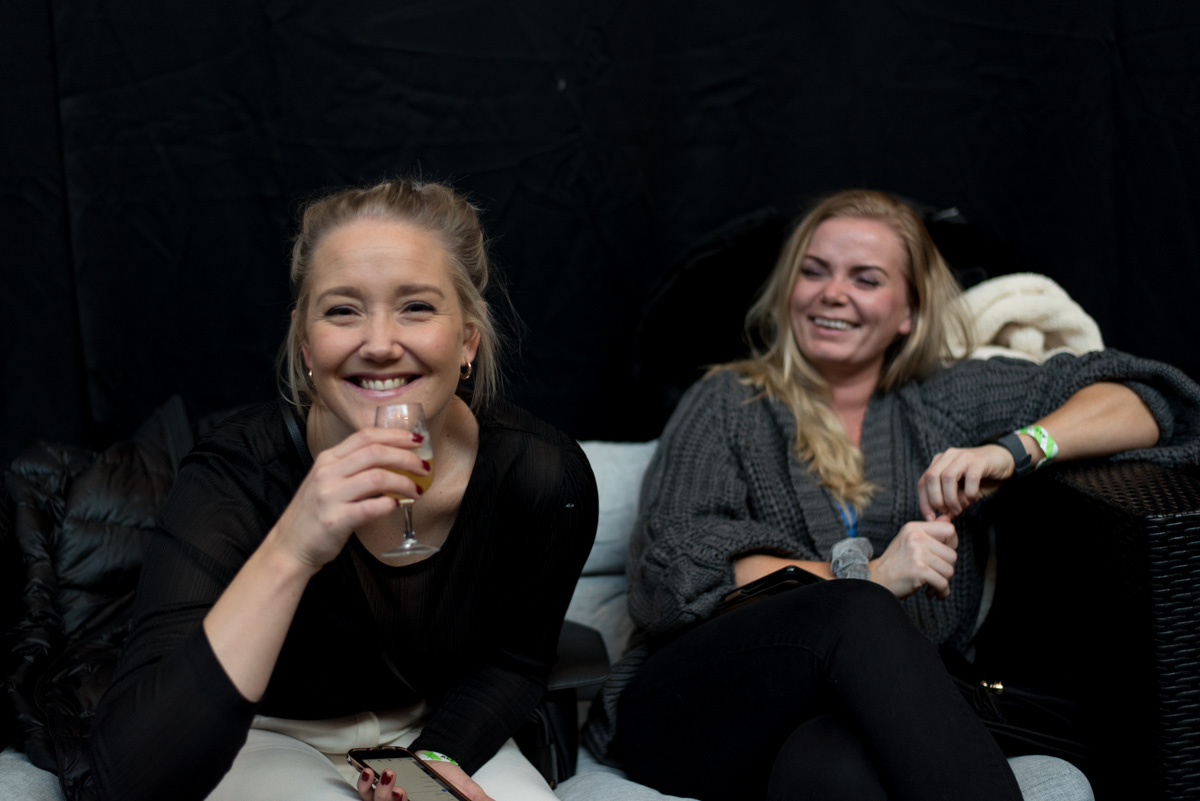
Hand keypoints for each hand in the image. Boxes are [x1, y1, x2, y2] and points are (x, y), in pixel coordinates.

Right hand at [268, 426, 430, 571]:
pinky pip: (372, 507)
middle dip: (407, 457)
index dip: (395, 435)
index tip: (417, 439)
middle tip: (424, 467)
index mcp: (327, 459)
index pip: (365, 436)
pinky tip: (398, 506)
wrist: (289, 547)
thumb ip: (353, 469)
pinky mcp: (336, 520)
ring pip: (378, 477)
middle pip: (376, 452)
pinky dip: (390, 505)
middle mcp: (327, 473)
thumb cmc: (314, 515)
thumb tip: (393, 463)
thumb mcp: (328, 482)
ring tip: (417, 490)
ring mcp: (330, 496)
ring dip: (404, 482)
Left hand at [354, 762, 494, 800]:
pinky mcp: (378, 790)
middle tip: (403, 792)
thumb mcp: (466, 790)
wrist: (436, 760)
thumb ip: (476, 799)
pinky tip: (370, 773)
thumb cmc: (448, 778)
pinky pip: (365, 792)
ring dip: (382, 792)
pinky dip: (365, 783)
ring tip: (390, 777)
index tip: (408, 796)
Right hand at [869, 517, 957, 599]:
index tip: (942, 555)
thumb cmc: (895, 562)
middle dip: (946, 568)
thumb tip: (948, 519)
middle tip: (935, 574)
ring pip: (949, 570)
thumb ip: (929, 531)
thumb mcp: (909, 540)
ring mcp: (917, 553)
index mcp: (914, 528)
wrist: (875, 579)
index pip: (950, 530)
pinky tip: (932, 592)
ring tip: (932, 585)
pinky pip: (943, 583)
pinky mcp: (919, 570)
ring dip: (944, 582)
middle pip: (952, 554)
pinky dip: (941, 591)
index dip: (952, 544)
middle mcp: (916, 538)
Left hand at [917, 444, 1015, 520]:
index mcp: (939, 463)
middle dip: (935, 499)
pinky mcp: (979, 461)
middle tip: (946, 512)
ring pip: (947, 477)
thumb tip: (941, 519)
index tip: (930, 518)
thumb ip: (952, 503)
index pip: (922, 482)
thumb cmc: (981, 477)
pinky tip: (972, 499)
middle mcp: (948, 457)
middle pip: (930, 477)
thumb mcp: (963, 492)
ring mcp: (963, 457)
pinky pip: (970, 478)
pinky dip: (969, 493)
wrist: (1003, 460)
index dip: (924, 502)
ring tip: (959, 509)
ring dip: (951, 498)